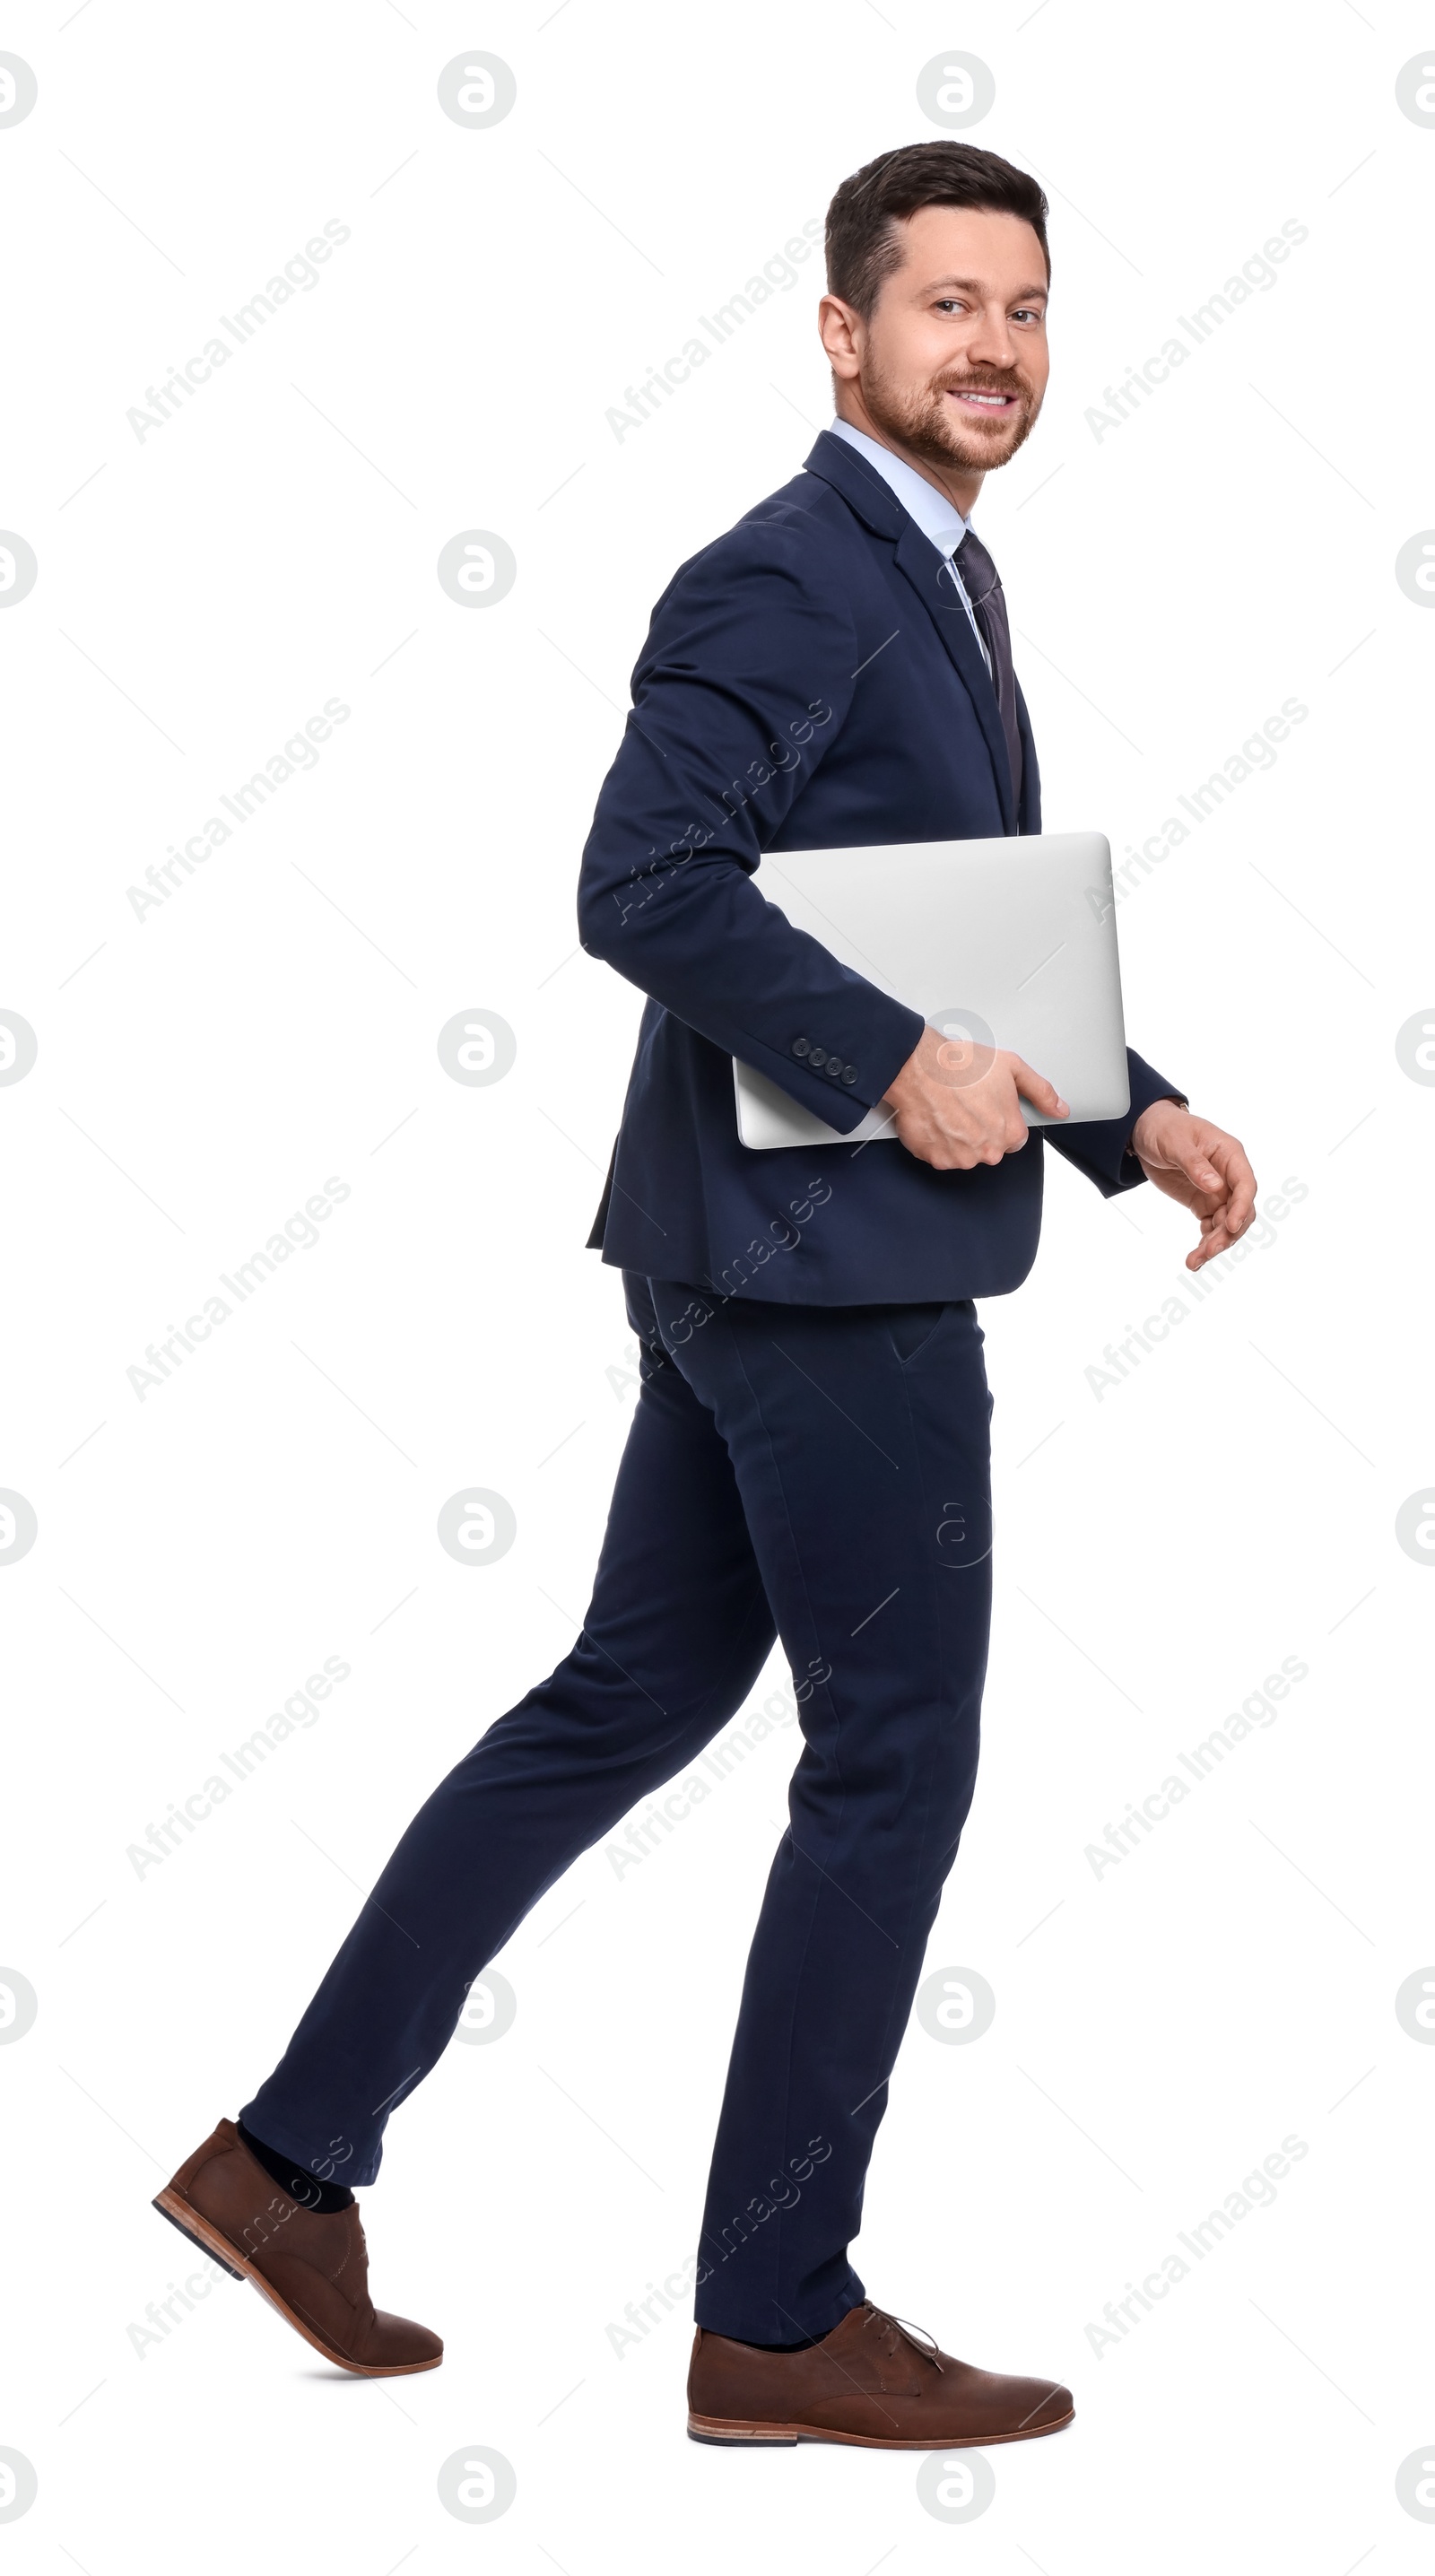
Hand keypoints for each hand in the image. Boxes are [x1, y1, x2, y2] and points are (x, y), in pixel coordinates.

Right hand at [882, 1023, 1067, 1170]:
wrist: (920, 1068)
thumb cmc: (961, 1065)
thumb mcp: (1013, 1067)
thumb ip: (1041, 1091)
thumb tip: (1060, 1109)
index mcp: (1010, 1132)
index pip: (1014, 1139)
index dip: (1000, 1119)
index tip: (987, 1106)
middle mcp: (987, 1151)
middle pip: (988, 1147)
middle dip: (978, 1130)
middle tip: (965, 1103)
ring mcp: (960, 1158)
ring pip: (963, 1153)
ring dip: (956, 1137)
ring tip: (948, 1109)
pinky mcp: (934, 1159)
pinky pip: (939, 1155)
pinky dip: (936, 1141)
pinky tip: (935, 1118)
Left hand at [1128, 1101, 1256, 1270]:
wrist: (1147, 1131)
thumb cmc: (1165, 1129)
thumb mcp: (1176, 1143)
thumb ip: (1195, 1164)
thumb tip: (1215, 1186)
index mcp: (1230, 1155)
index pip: (1245, 1185)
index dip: (1241, 1207)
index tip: (1230, 1226)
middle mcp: (1229, 1176)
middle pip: (1239, 1210)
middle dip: (1227, 1233)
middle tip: (1208, 1251)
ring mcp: (1218, 1192)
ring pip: (1226, 1224)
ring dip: (1215, 1244)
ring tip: (1194, 1261)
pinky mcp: (1203, 1204)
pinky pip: (1210, 1227)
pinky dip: (1204, 1243)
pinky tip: (1194, 1259)